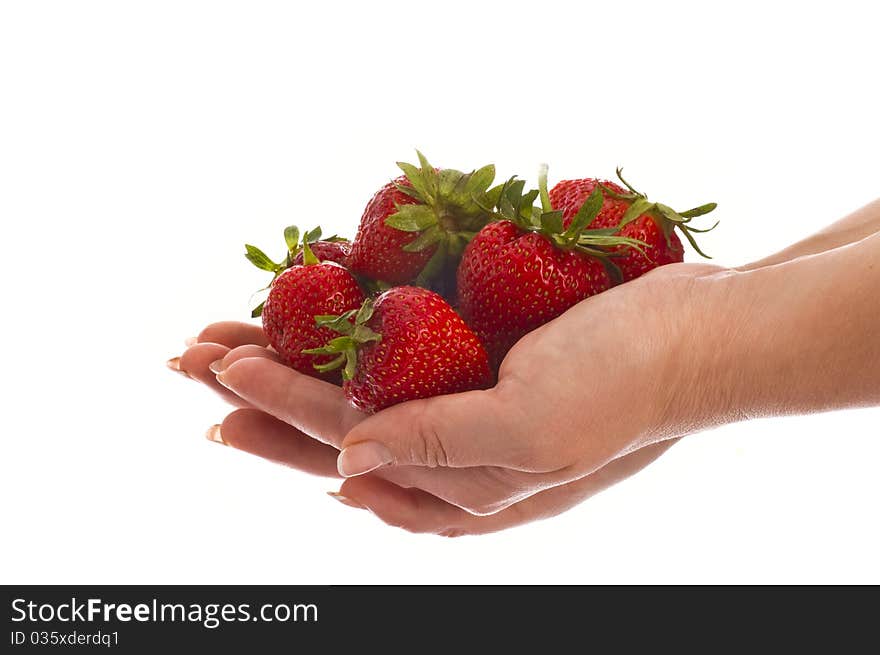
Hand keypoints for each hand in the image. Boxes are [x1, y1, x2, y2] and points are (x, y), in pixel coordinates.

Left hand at [170, 321, 678, 534]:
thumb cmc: (628, 389)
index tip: (222, 372)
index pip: (347, 446)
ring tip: (221, 332)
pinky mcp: (477, 354)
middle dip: (258, 389)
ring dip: (287, 355)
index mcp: (459, 485)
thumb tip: (343, 467)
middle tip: (186, 357)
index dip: (279, 411)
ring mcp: (462, 398)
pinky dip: (345, 329)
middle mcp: (450, 448)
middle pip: (332, 420)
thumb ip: (440, 450)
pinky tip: (310, 316)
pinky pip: (394, 344)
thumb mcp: (536, 433)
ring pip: (354, 380)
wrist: (696, 333)